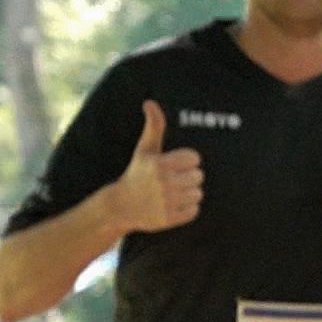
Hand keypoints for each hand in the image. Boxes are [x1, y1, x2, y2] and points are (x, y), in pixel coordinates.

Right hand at [119, 100, 203, 233]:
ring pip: (198, 193)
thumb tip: (150, 102)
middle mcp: (163, 183)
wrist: (122, 206)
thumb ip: (154, 126)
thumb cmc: (137, 172)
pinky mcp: (170, 219)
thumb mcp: (144, 149)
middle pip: (198, 176)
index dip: (186, 161)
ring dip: (189, 193)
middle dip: (188, 177)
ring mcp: (166, 202)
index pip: (194, 158)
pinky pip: (194, 210)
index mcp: (159, 164)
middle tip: (173, 180)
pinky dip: (187, 208)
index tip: (174, 164)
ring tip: (173, 192)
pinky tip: (174, 204)